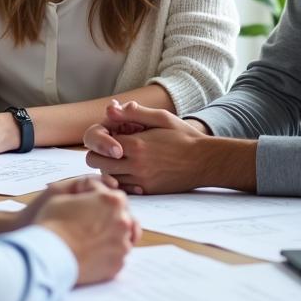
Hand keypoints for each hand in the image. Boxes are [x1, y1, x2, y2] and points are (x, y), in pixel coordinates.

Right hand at [33, 180, 138, 284]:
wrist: (46, 257)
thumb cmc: (52, 223)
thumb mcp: (65, 195)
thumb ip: (86, 194)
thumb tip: (90, 199)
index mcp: (114, 201)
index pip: (112, 194)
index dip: (97, 197)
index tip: (87, 203)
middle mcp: (123, 222)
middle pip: (121, 215)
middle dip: (108, 216)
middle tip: (90, 221)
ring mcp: (122, 246)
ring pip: (122, 237)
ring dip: (111, 235)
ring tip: (91, 238)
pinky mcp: (117, 265)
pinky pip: (116, 256)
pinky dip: (107, 254)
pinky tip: (92, 253)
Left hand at [84, 100, 207, 194]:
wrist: (205, 161)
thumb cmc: (184, 136)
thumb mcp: (162, 118)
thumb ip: (134, 113)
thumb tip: (111, 108)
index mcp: (137, 143)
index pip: (99, 141)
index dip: (102, 136)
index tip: (110, 134)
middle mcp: (136, 164)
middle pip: (96, 162)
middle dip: (98, 153)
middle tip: (110, 149)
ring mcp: (141, 180)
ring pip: (108, 177)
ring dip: (109, 168)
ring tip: (121, 159)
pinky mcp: (147, 191)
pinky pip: (122, 188)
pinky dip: (121, 181)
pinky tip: (130, 172)